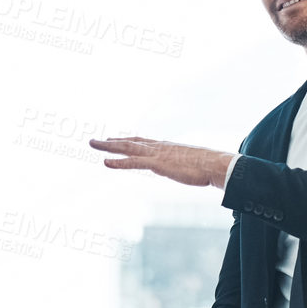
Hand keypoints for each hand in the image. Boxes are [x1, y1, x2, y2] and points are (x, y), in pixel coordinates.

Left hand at [90, 137, 234, 188]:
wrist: (214, 164)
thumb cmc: (207, 166)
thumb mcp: (192, 164)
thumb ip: (184, 164)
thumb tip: (187, 168)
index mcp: (165, 147)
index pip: (141, 141)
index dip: (126, 140)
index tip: (114, 139)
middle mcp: (158, 147)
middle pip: (129, 142)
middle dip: (111, 141)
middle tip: (94, 140)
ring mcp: (156, 154)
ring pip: (126, 148)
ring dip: (108, 146)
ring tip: (92, 143)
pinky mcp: (157, 164)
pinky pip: (133, 162)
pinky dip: (118, 162)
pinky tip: (105, 162)